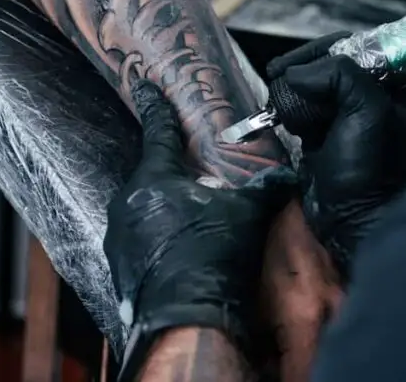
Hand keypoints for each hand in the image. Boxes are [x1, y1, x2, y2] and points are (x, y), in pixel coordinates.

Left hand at [105, 81, 294, 374]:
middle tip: (191, 171)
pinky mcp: (119, 265)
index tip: (145, 87)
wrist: (187, 318)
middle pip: (151, 173)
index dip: (156, 108)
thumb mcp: (245, 215)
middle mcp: (126, 202)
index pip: (157, 132)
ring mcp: (117, 236)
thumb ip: (264, 188)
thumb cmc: (213, 257)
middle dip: (172, 171)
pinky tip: (179, 245)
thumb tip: (288, 173)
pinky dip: (156, 235)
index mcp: (154, 179)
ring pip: (142, 206)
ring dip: (163, 206)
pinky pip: (138, 237)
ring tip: (190, 215)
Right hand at [268, 43, 405, 275]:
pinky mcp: (322, 135)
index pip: (353, 48)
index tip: (293, 62)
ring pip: (312, 86)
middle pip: (328, 64)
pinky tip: (280, 113)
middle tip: (275, 74)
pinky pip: (302, 109)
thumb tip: (294, 74)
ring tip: (276, 95)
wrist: (353, 221)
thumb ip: (338, 75)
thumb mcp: (367, 109)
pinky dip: (289, 107)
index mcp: (389, 86)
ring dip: (291, 88)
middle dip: (301, 68)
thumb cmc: (368, 165)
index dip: (321, 50)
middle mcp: (368, 96)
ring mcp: (343, 117)